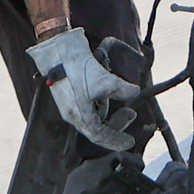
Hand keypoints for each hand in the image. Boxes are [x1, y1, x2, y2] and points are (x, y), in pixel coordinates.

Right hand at [27, 27, 140, 150]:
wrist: (59, 50)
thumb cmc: (77, 68)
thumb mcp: (105, 80)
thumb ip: (122, 89)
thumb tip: (135, 93)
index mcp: (79, 116)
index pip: (99, 135)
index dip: (115, 140)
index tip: (130, 142)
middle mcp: (73, 113)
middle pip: (98, 126)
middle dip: (116, 122)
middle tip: (132, 113)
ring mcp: (72, 104)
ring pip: (96, 113)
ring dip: (108, 106)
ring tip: (114, 88)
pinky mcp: (72, 94)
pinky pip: (91, 103)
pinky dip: (101, 98)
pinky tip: (105, 83)